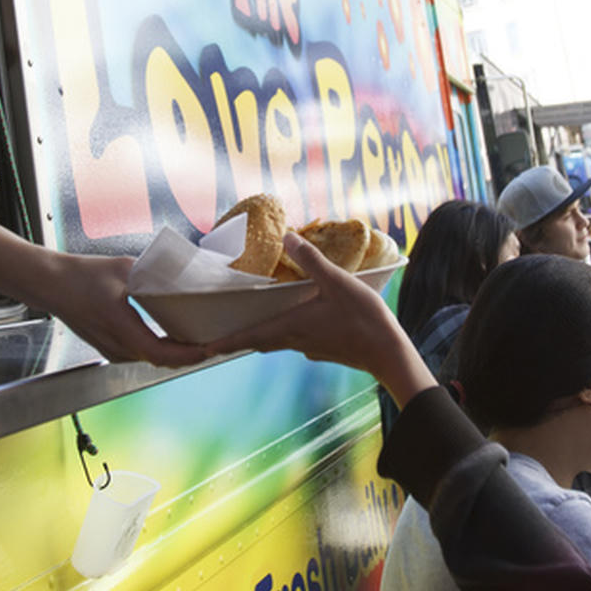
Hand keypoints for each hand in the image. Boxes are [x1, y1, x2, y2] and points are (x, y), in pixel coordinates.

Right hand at [41, 252, 212, 367]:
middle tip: (216, 341)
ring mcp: (111, 350)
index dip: (190, 355)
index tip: (210, 347)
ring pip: (152, 359)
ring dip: (176, 352)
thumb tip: (182, 278)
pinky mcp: (108, 347)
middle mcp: (116, 345)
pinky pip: (141, 353)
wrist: (48, 283)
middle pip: (162, 360)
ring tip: (200, 338)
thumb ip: (154, 275)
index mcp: (121, 326)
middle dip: (191, 353)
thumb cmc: (79, 275)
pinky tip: (174, 336)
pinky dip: (161, 348)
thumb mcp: (124, 268)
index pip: (162, 354)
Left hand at [206, 232, 438, 408]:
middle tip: (217, 335)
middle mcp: (295, 341)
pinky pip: (297, 341)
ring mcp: (310, 349)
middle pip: (259, 341)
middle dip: (238, 338)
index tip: (200, 349)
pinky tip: (296, 320)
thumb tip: (287, 236)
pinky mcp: (324, 351)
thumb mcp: (337, 282)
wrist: (389, 354)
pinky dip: (286, 331)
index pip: (247, 337)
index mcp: (291, 326)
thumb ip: (311, 260)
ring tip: (250, 324)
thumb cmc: (363, 319)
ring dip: (262, 334)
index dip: (222, 343)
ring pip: (277, 341)